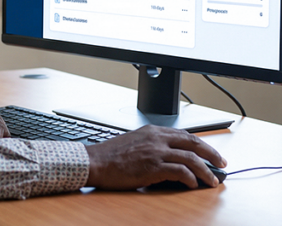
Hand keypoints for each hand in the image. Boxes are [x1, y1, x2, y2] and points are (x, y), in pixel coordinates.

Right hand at [85, 125, 225, 189]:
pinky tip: (192, 185)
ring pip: (191, 159)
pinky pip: (180, 172)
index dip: (202, 145)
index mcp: (152, 131)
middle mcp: (156, 139)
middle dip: (212, 155)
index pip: (185, 135)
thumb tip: (170, 156)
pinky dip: (190, 179)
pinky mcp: (153, 167)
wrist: (94, 162)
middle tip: (221, 164)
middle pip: (194, 143)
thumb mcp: (133, 142)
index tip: (211, 153)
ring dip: (206, 171)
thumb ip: (152, 144)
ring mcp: (155, 152)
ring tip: (212, 180)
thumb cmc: (110, 155)